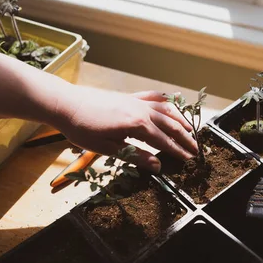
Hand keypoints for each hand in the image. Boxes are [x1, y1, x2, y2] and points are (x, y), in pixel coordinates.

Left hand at [52, 85, 197, 172]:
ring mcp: (136, 101)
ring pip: (165, 110)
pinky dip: (164, 100)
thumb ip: (135, 156)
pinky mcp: (129, 96)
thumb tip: (157, 166)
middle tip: (195, 149)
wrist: (66, 104)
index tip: (189, 160)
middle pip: (170, 125)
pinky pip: (152, 97)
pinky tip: (170, 102)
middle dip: (185, 138)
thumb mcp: (108, 148)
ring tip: (190, 128)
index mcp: (137, 125)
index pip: (164, 141)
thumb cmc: (84, 129)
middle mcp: (142, 111)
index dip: (177, 151)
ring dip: (180, 119)